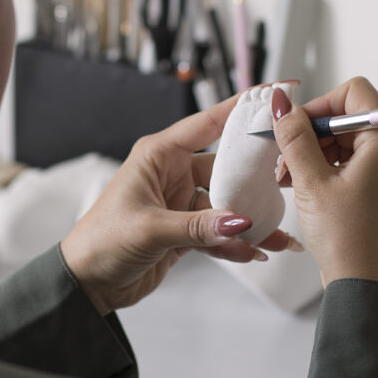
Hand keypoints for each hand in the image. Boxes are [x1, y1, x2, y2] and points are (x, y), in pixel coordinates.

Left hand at [61, 93, 297, 314]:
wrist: (86, 283)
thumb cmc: (101, 242)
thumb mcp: (151, 229)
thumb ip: (199, 226)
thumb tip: (241, 222)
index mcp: (158, 155)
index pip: (208, 123)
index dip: (243, 107)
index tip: (275, 93)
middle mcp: (172, 174)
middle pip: (227, 166)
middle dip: (258, 178)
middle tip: (290, 181)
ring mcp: (180, 203)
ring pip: (227, 205)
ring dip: (252, 220)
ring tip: (279, 234)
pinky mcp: (184, 231)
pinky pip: (219, 232)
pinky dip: (236, 243)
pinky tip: (256, 251)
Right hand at [272, 77, 377, 290]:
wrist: (364, 285)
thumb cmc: (347, 238)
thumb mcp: (311, 182)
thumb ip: (294, 136)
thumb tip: (280, 102)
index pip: (353, 94)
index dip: (318, 107)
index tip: (292, 128)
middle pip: (347, 118)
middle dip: (310, 135)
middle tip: (284, 160)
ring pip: (345, 142)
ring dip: (312, 154)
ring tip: (288, 178)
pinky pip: (351, 164)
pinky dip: (324, 169)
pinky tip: (301, 187)